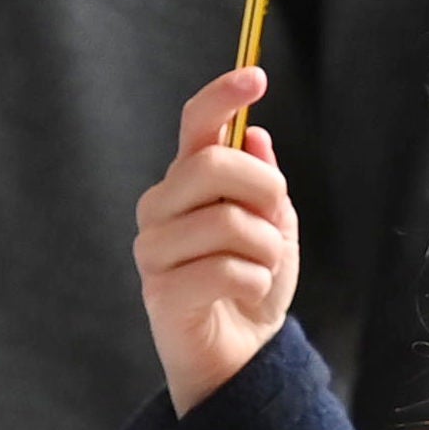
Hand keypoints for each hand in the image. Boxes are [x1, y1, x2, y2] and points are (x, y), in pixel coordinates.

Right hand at [135, 66, 299, 412]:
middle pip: (211, 166)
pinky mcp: (161, 293)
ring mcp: (153, 249)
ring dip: (267, 248)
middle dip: (263, 189)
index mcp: (186, 182)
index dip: (222, 97)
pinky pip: (228, 270)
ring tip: (260, 267)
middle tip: (275, 218)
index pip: (195, 126)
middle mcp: (159, 208)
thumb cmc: (252, 282)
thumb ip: (262, 181)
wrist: (240, 352)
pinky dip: (257, 282)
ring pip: (229, 222)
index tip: (256, 77)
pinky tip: (248, 293)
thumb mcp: (272, 225)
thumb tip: (256, 136)